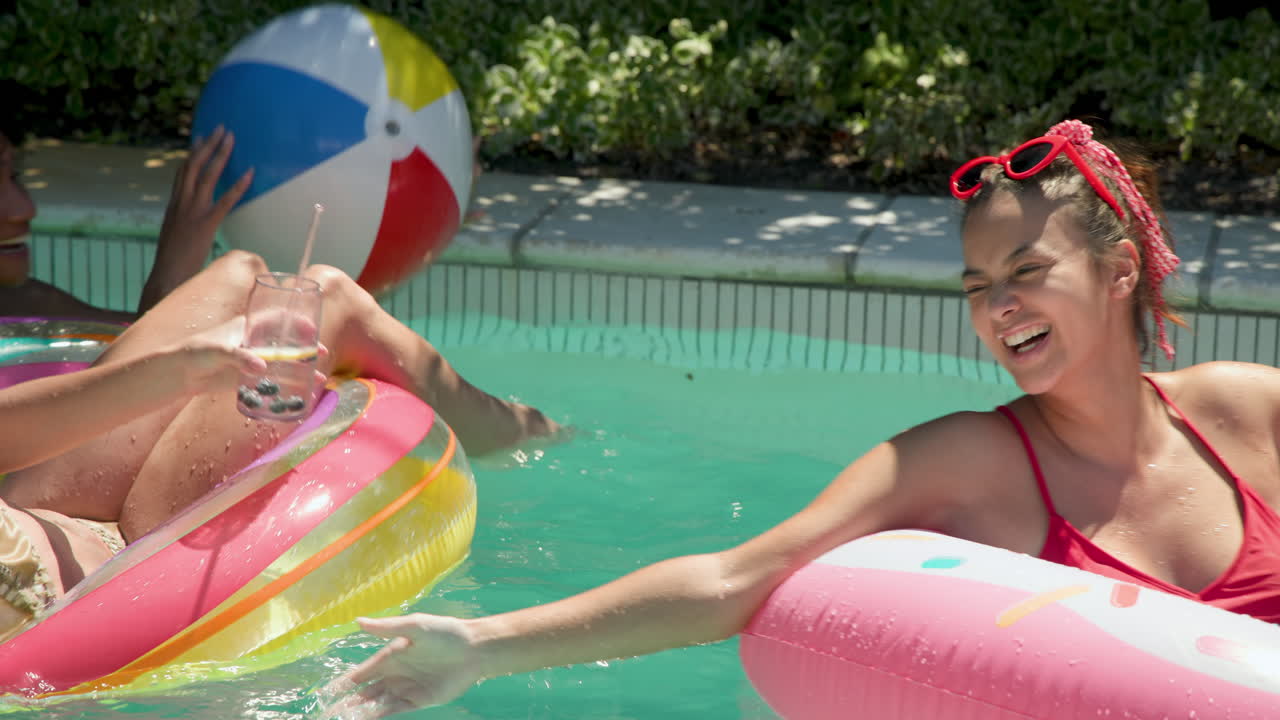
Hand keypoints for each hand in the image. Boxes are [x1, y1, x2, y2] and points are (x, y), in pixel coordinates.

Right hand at [141, 127, 253, 313]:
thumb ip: (183, 222)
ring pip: (207, 176)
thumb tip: (191, 219)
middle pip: (194, 166)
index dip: (194, 153)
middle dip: (208, 145)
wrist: (166, 277)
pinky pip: (224, 201)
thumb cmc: (173, 261)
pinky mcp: (205, 224)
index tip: (202, 137)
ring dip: (220, 155)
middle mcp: (181, 203)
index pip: (183, 172)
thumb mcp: (176, 235)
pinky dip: (238, 186)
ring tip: (231, 139)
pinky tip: (250, 173)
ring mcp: (192, 212)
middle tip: (222, 129)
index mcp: (174, 205)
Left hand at [169, 314, 327, 394]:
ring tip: (318, 378)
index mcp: (249, 326)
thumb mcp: (219, 350)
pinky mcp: (249, 378)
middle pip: (287, 341)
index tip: (312, 328)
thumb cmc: (197, 351)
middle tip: (322, 353)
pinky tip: (299, 393)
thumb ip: (240, 357)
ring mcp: (254, 361)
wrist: (181, 373)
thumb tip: (262, 368)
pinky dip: (287, 386)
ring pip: (283, 363)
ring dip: (301, 369)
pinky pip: (273, 381)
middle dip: (307, 347)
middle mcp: (255, 342)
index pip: (278, 318)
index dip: (297, 321)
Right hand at [319, 614, 480, 718]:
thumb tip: (358, 621)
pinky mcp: (419, 700)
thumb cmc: (446, 632)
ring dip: (358, 714)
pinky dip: (378, 717)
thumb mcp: (415, 626)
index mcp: (390, 656)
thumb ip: (387, 628)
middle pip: (363, 694)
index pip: (360, 674)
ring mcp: (405, 688)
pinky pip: (393, 711)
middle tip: (325, 716)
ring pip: (375, 705)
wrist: (475, 649)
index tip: (323, 695)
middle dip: (344, 705)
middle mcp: (394, 674)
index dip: (341, 685)